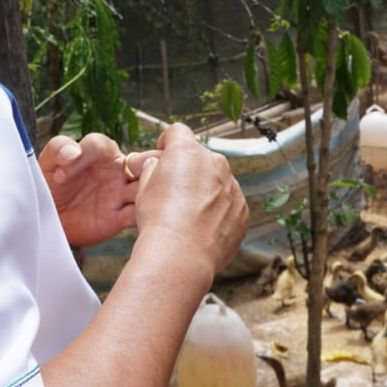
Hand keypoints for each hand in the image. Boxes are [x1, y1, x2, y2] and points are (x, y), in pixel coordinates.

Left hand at [39, 134, 158, 247]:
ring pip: (147, 186)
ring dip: (149, 189)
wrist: (47, 220)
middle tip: (135, 170)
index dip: (82, 156)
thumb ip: (58, 149)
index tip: (60, 176)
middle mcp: (116, 170)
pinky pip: (136, 214)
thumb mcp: (46, 164)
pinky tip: (137, 215)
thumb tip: (71, 152)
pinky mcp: (118, 218)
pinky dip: (143, 215)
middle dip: (150, 162)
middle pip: (143, 160)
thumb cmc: (49, 187)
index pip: (100, 145)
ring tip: (131, 195)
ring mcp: (120, 194)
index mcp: (99, 153)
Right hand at [133, 124, 247, 274]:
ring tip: (186, 214)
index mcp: (187, 151)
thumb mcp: (144, 187)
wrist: (180, 254)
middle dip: (187, 168)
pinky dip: (218, 210)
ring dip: (204, 190)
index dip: (167, 142)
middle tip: (172, 188)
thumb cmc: (159, 220)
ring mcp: (232, 186)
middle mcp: (214, 163)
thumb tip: (156, 165)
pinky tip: (201, 227)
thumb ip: (152, 169)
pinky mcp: (242, 210)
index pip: (177, 132)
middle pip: (199, 157)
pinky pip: (229, 203)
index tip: (163, 153)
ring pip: (216, 180)